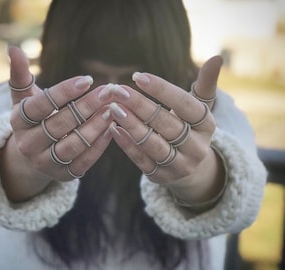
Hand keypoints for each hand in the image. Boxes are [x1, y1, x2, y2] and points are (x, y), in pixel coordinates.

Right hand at [7, 46, 120, 181]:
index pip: (40, 106)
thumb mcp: (25, 99)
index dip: (63, 92)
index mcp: (18, 122)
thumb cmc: (34, 120)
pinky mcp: (63, 176)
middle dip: (86, 107)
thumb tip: (13, 48)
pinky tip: (112, 128)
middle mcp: (28, 145)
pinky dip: (99, 146)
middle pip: (59, 125)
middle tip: (109, 92)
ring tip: (112, 110)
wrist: (33, 155)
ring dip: (95, 127)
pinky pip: (84, 162)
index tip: (87, 80)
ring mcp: (45, 163)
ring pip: (73, 145)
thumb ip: (21, 76)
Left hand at [105, 56, 224, 201]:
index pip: (186, 104)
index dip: (162, 90)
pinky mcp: (161, 177)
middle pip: (166, 124)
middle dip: (140, 106)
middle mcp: (197, 148)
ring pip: (153, 144)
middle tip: (117, 90)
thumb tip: (218, 57)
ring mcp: (180, 165)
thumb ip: (206, 84)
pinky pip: (141, 160)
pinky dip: (126, 144)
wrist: (191, 166)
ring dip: (131, 125)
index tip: (138, 76)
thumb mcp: (200, 108)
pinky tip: (112, 128)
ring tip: (112, 107)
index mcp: (207, 125)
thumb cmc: (190, 128)